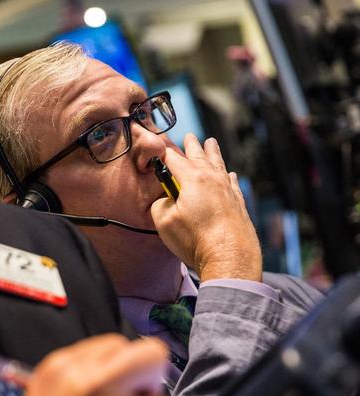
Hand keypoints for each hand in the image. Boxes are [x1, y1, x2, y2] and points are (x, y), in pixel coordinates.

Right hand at [151, 134, 261, 281]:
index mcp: (192, 179)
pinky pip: (232, 182)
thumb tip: (166, 201)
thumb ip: (160, 204)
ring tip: (211, 143)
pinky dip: (228, 175)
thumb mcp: (164, 221)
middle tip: (189, 136)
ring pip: (219, 165)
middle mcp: (212, 180)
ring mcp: (228, 191)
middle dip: (191, 146)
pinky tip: (229, 174)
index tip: (159, 147)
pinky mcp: (238, 204)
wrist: (229, 257)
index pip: (173, 160)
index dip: (164, 152)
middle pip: (199, 157)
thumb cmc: (196, 240)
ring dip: (213, 153)